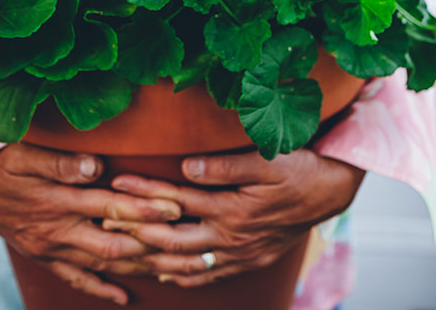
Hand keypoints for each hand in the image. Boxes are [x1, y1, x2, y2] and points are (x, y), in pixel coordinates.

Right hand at [0, 142, 181, 304]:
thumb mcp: (24, 154)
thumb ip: (61, 162)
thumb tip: (97, 166)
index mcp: (56, 201)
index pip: (110, 206)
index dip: (144, 208)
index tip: (175, 206)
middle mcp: (56, 230)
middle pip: (112, 243)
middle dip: (151, 245)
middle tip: (184, 245)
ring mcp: (50, 248)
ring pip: (100, 264)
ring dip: (135, 268)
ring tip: (170, 270)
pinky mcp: (43, 257)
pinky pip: (75, 279)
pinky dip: (99, 289)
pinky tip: (124, 297)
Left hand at [102, 149, 363, 286]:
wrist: (331, 191)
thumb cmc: (298, 168)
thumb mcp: (268, 160)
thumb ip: (226, 165)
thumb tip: (187, 166)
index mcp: (232, 208)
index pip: (176, 200)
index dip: (144, 192)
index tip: (115, 183)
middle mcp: (231, 236)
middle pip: (172, 238)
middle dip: (135, 231)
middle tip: (104, 223)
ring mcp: (239, 253)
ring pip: (186, 263)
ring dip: (151, 258)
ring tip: (122, 252)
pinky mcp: (248, 260)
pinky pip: (209, 275)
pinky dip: (183, 277)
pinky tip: (164, 273)